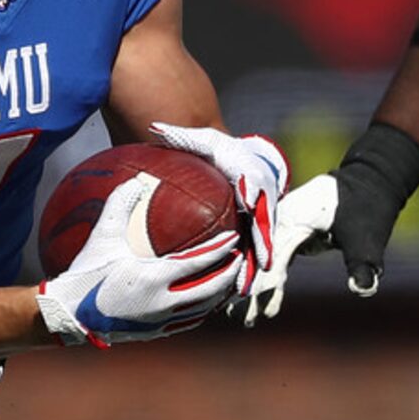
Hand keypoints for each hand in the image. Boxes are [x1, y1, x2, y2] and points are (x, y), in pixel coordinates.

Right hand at [38, 175, 242, 345]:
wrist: (70, 315)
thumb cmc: (86, 273)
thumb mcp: (103, 236)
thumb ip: (120, 203)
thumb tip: (138, 179)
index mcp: (154, 276)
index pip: (199, 262)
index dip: (220, 249)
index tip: (233, 238)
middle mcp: (163, 301)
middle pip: (210, 288)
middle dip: (229, 272)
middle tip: (239, 258)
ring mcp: (161, 321)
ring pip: (204, 308)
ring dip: (220, 293)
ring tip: (229, 279)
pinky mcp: (156, 333)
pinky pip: (190, 322)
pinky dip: (203, 310)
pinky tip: (206, 302)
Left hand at [150, 122, 288, 283]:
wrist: (243, 157)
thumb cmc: (218, 150)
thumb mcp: (202, 140)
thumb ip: (180, 135)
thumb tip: (154, 127)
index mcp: (250, 173)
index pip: (255, 187)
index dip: (255, 200)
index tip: (250, 211)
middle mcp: (261, 197)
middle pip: (264, 224)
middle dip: (262, 246)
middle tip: (258, 267)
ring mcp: (262, 216)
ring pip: (261, 243)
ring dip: (254, 266)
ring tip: (244, 290)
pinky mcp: (257, 230)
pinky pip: (252, 251)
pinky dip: (246, 270)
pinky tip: (232, 292)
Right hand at [235, 123, 418, 320]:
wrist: (369, 179)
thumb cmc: (368, 206)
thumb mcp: (367, 238)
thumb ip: (362, 265)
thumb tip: (364, 290)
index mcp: (292, 219)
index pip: (271, 259)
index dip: (264, 286)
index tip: (261, 313)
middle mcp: (279, 220)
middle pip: (258, 259)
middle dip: (250, 292)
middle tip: (246, 323)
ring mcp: (279, 223)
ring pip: (258, 258)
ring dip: (249, 286)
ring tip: (239, 317)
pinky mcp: (284, 229)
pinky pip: (267, 255)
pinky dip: (260, 275)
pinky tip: (252, 297)